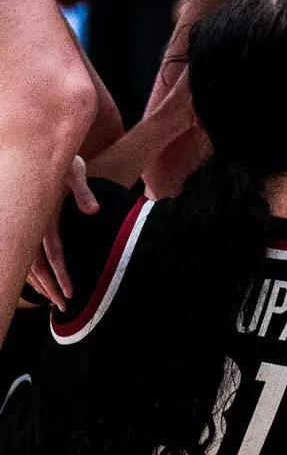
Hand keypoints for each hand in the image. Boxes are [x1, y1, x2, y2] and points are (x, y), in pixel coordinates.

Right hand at [27, 156, 94, 310]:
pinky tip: (40, 284)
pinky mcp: (25, 222)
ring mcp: (24, 222)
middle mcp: (29, 221)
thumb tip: (94, 211)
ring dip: (39, 283)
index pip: (50, 252)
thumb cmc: (61, 159)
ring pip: (26, 261)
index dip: (59, 274)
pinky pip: (24, 252)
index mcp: (42, 213)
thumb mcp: (73, 169)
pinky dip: (31, 271)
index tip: (70, 293)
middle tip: (65, 308)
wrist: (39, 146)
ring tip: (56, 302)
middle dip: (49, 287)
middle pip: (34, 264)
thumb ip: (83, 191)